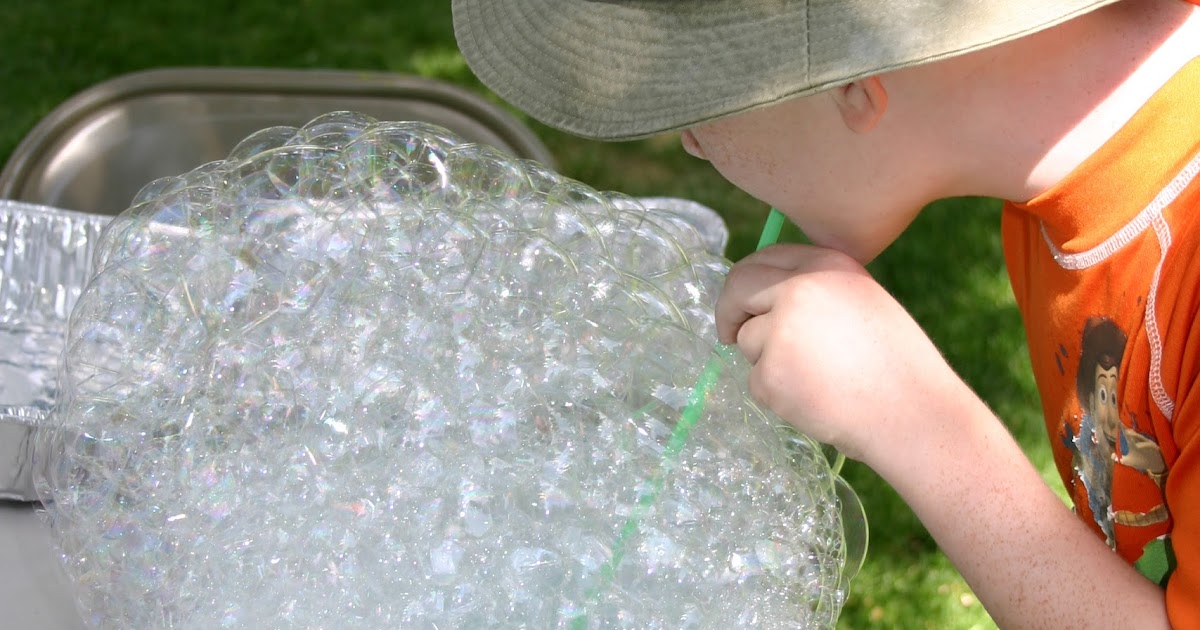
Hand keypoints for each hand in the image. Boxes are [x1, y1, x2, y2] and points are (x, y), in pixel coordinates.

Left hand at [715, 243, 969, 465]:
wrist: (913, 413)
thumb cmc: (894, 363)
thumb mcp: (861, 301)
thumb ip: (814, 291)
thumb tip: (759, 296)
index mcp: (827, 264)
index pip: (765, 257)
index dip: (747, 280)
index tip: (741, 298)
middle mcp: (799, 289)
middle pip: (738, 287)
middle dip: (727, 310)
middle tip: (728, 333)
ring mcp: (781, 331)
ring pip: (748, 341)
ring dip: (768, 361)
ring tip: (818, 378)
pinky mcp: (771, 373)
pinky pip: (757, 381)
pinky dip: (777, 394)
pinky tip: (816, 399)